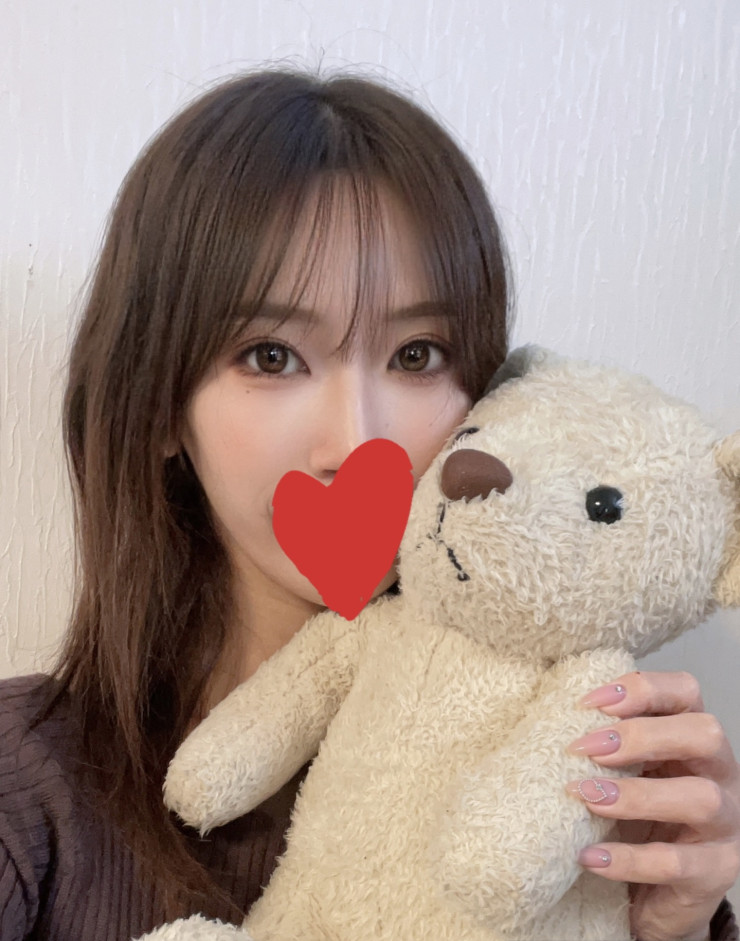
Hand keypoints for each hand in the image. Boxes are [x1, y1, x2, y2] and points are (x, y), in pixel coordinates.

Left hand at [566, 670, 739, 940]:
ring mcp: (724, 825)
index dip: (642, 689)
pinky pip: (677, 863)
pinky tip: (590, 856)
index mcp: (692, 738)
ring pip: (700, 798)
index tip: (587, 703)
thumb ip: (605, 742)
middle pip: (704, 734)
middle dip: (642, 735)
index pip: (686, 691)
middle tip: (586, 748)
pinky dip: (630, 859)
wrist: (652, 896)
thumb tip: (545, 717)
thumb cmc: (634, 819)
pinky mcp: (715, 873)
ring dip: (636, 794)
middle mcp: (719, 774)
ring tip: (586, 797)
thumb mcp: (623, 772)